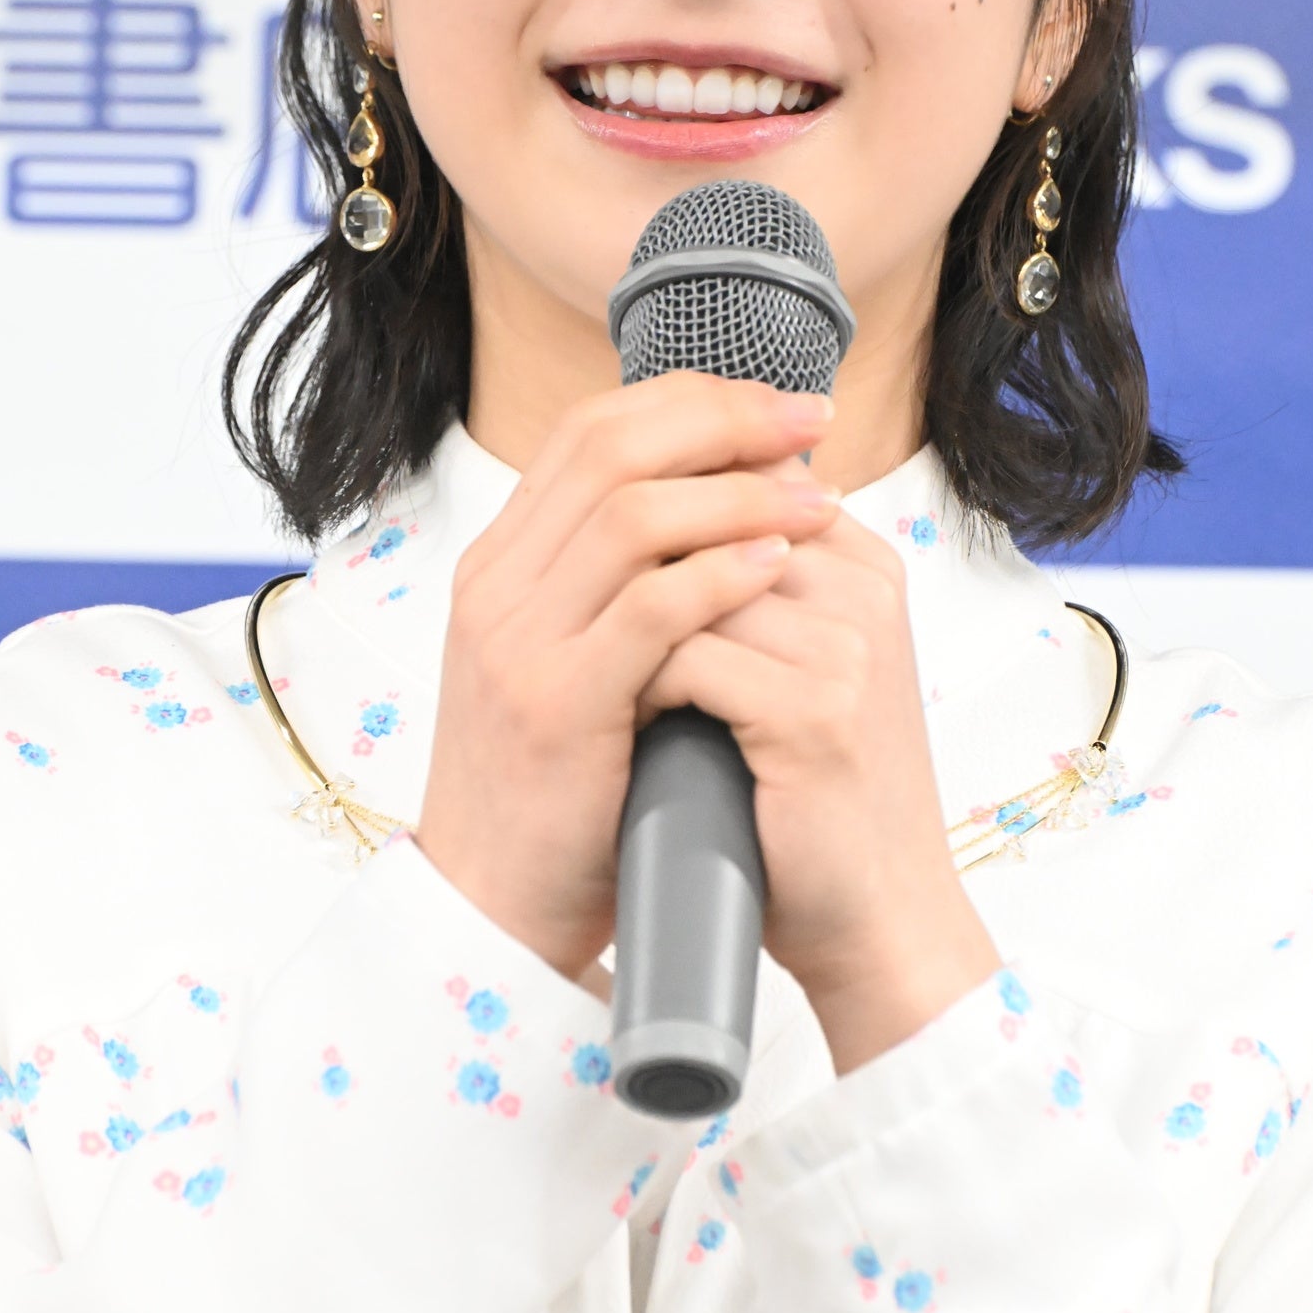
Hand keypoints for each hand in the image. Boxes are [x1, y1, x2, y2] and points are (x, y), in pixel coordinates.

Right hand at [414, 374, 840, 983]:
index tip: (777, 408)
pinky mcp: (556, 705)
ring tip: (816, 500)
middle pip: (612, 450)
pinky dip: (722, 576)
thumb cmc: (560, 789)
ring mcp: (517, 644)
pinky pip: (648, 611)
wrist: (496, 909)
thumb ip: (617, 586)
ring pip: (633, 518)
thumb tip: (729, 501)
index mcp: (499, 564)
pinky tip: (779, 566)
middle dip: (725, 424)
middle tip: (810, 427)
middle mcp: (495, 588)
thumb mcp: (571, 662)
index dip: (692, 402)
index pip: (592, 432)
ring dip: (739, 496)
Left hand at [641, 503, 1001, 1070]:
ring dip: (625, 615)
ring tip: (590, 657)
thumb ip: (752, 590)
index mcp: (865, 565)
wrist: (876, 916)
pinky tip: (618, 712)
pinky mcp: (813, 712)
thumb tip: (652, 518)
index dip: (661, 497)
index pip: (746, 473)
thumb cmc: (817, 795)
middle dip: (632, 557)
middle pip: (715, 513)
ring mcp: (845, 648)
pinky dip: (636, 680)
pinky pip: (687, 656)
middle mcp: (864, 590)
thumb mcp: (798, 669)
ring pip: (690, 578)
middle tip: (573, 602)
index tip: (599, 548)